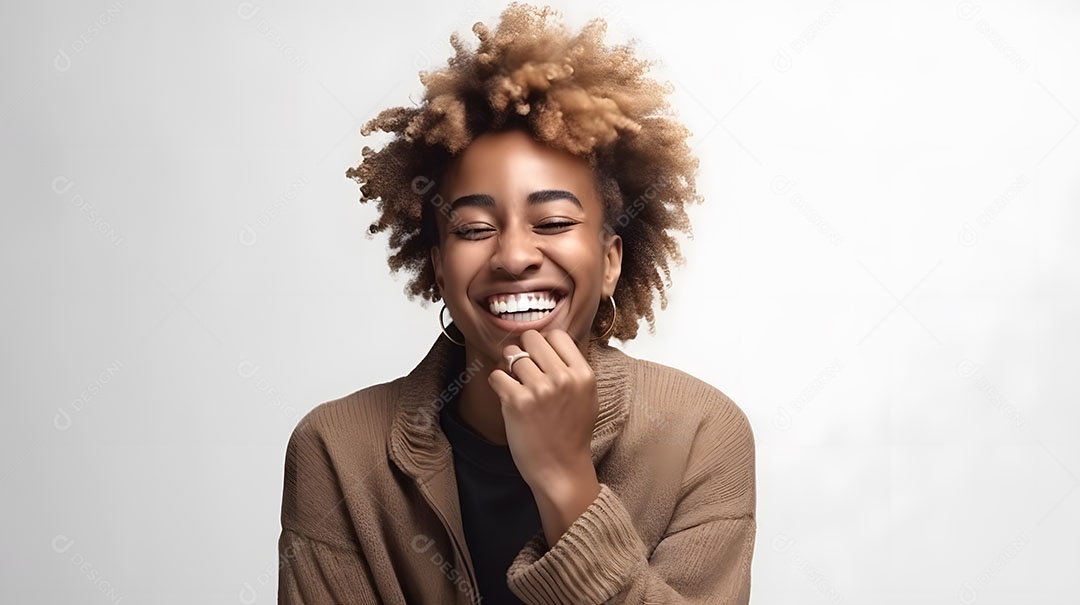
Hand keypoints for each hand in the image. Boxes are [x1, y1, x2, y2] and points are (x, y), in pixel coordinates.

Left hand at [487, 328, 598, 492]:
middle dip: (523, 351)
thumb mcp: (586, 397)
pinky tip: (506, 397)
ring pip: (510, 355)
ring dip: (508, 368)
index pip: (557, 335)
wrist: (561, 470)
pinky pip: (496, 375)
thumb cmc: (571, 435)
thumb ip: (572, 369)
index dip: (544, 344)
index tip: (539, 358)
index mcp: (583, 374)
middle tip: (523, 370)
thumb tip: (548, 343)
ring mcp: (539, 389)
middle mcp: (562, 378)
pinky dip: (496, 384)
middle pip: (531, 338)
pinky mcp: (517, 402)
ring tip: (515, 385)